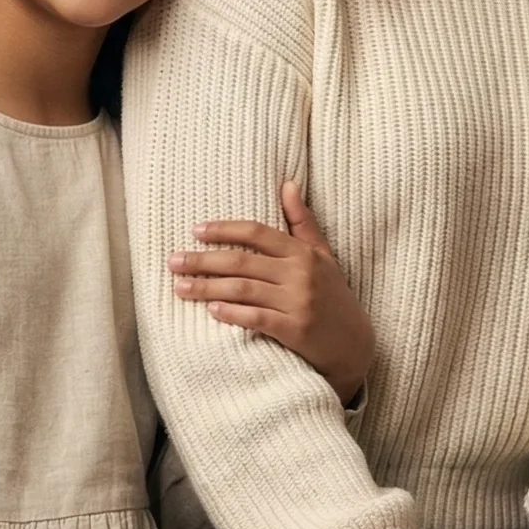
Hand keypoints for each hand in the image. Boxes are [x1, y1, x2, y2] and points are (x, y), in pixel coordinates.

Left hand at [172, 180, 374, 402]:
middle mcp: (300, 275)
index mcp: (303, 253)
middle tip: (174, 261)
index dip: (224, 229)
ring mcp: (298, 303)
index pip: (258, 233)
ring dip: (207, 288)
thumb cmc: (333, 296)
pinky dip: (231, 313)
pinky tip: (211, 310)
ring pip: (243, 289)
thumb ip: (303, 222)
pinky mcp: (295, 330)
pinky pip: (255, 318)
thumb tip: (288, 183)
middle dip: (204, 260)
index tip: (195, 230)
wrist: (354, 345)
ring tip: (180, 287)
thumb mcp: (323, 256)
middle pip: (242, 261)